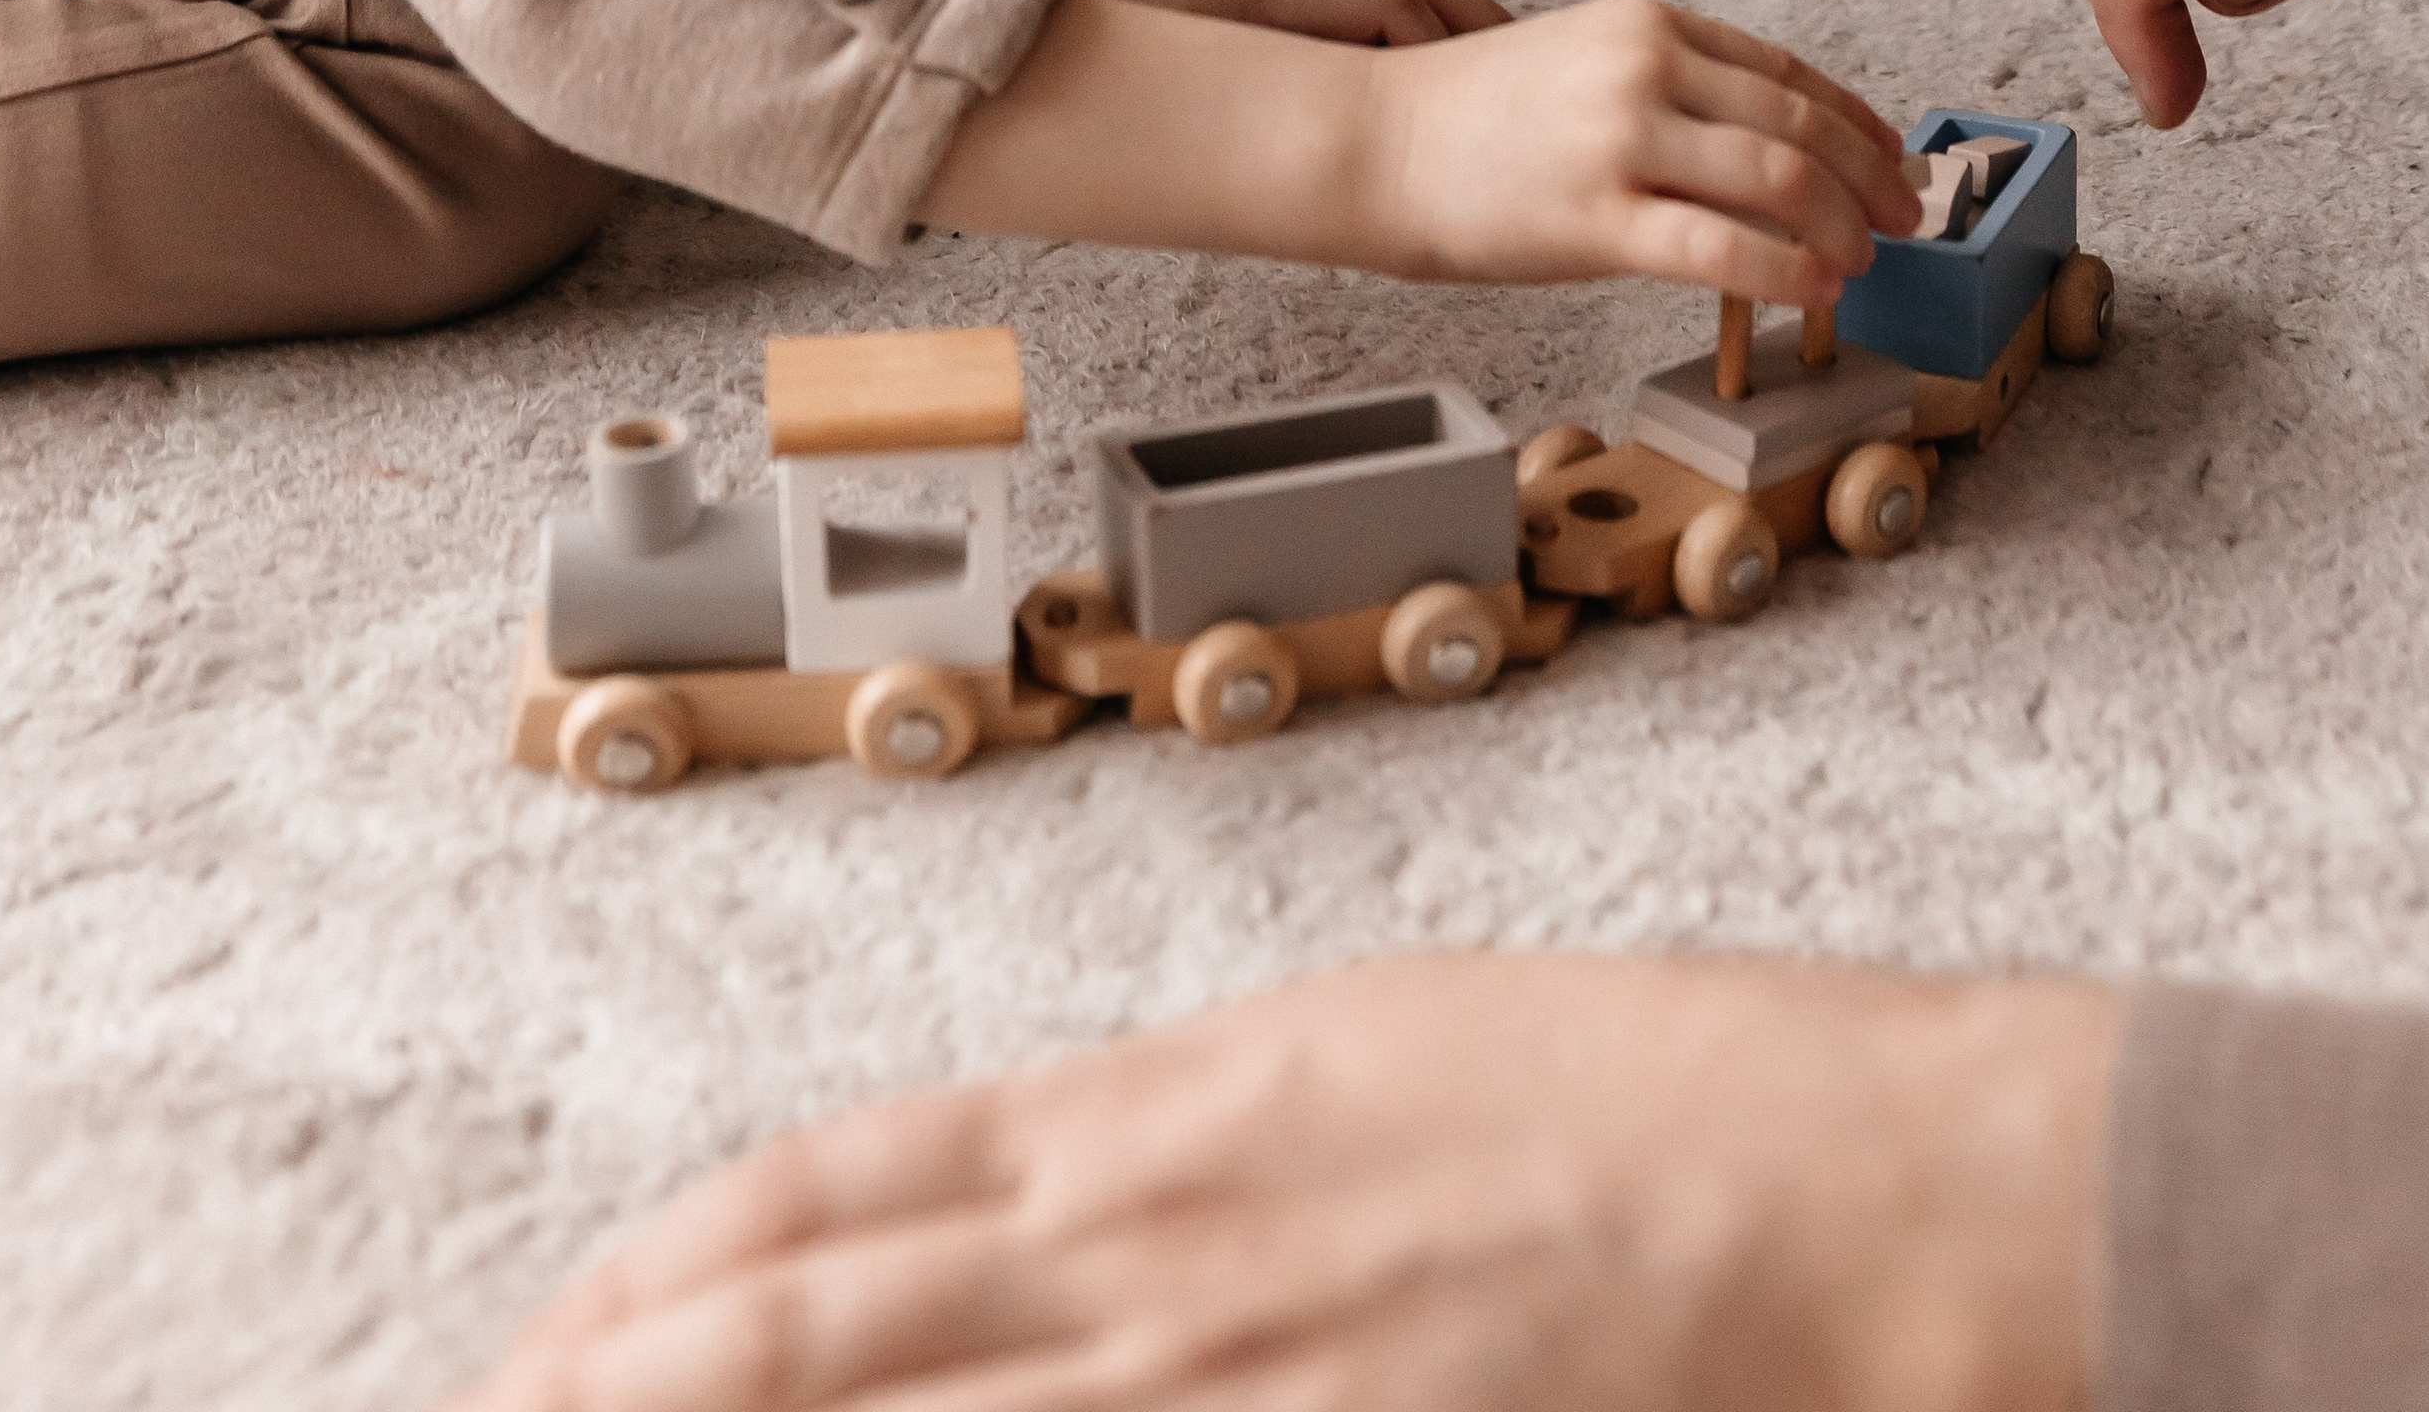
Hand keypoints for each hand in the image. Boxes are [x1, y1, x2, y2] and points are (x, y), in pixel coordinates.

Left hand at [446, 951, 2114, 1411]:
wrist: (1868, 1197)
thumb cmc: (1649, 1100)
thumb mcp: (1374, 1051)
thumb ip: (1181, 1139)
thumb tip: (1033, 1198)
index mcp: (1170, 1108)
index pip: (841, 1185)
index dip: (672, 1269)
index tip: (560, 1329)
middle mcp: (1160, 1248)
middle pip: (813, 1333)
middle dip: (626, 1392)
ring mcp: (1230, 1387)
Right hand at [927, 0, 1910, 301]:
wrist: (1367, 142)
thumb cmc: (1462, 120)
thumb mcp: (1577, 68)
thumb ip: (1663, 90)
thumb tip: (1755, 147)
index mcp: (1646, 26)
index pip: (1789, 72)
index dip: (1858, 125)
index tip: (1891, 166)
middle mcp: (1645, 67)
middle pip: (1799, 123)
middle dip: (1867, 178)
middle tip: (1900, 222)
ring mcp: (1622, 138)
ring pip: (1778, 179)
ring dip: (1837, 226)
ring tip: (1859, 263)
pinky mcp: (1596, 213)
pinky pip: (1720, 247)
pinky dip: (1785, 271)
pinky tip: (1813, 291)